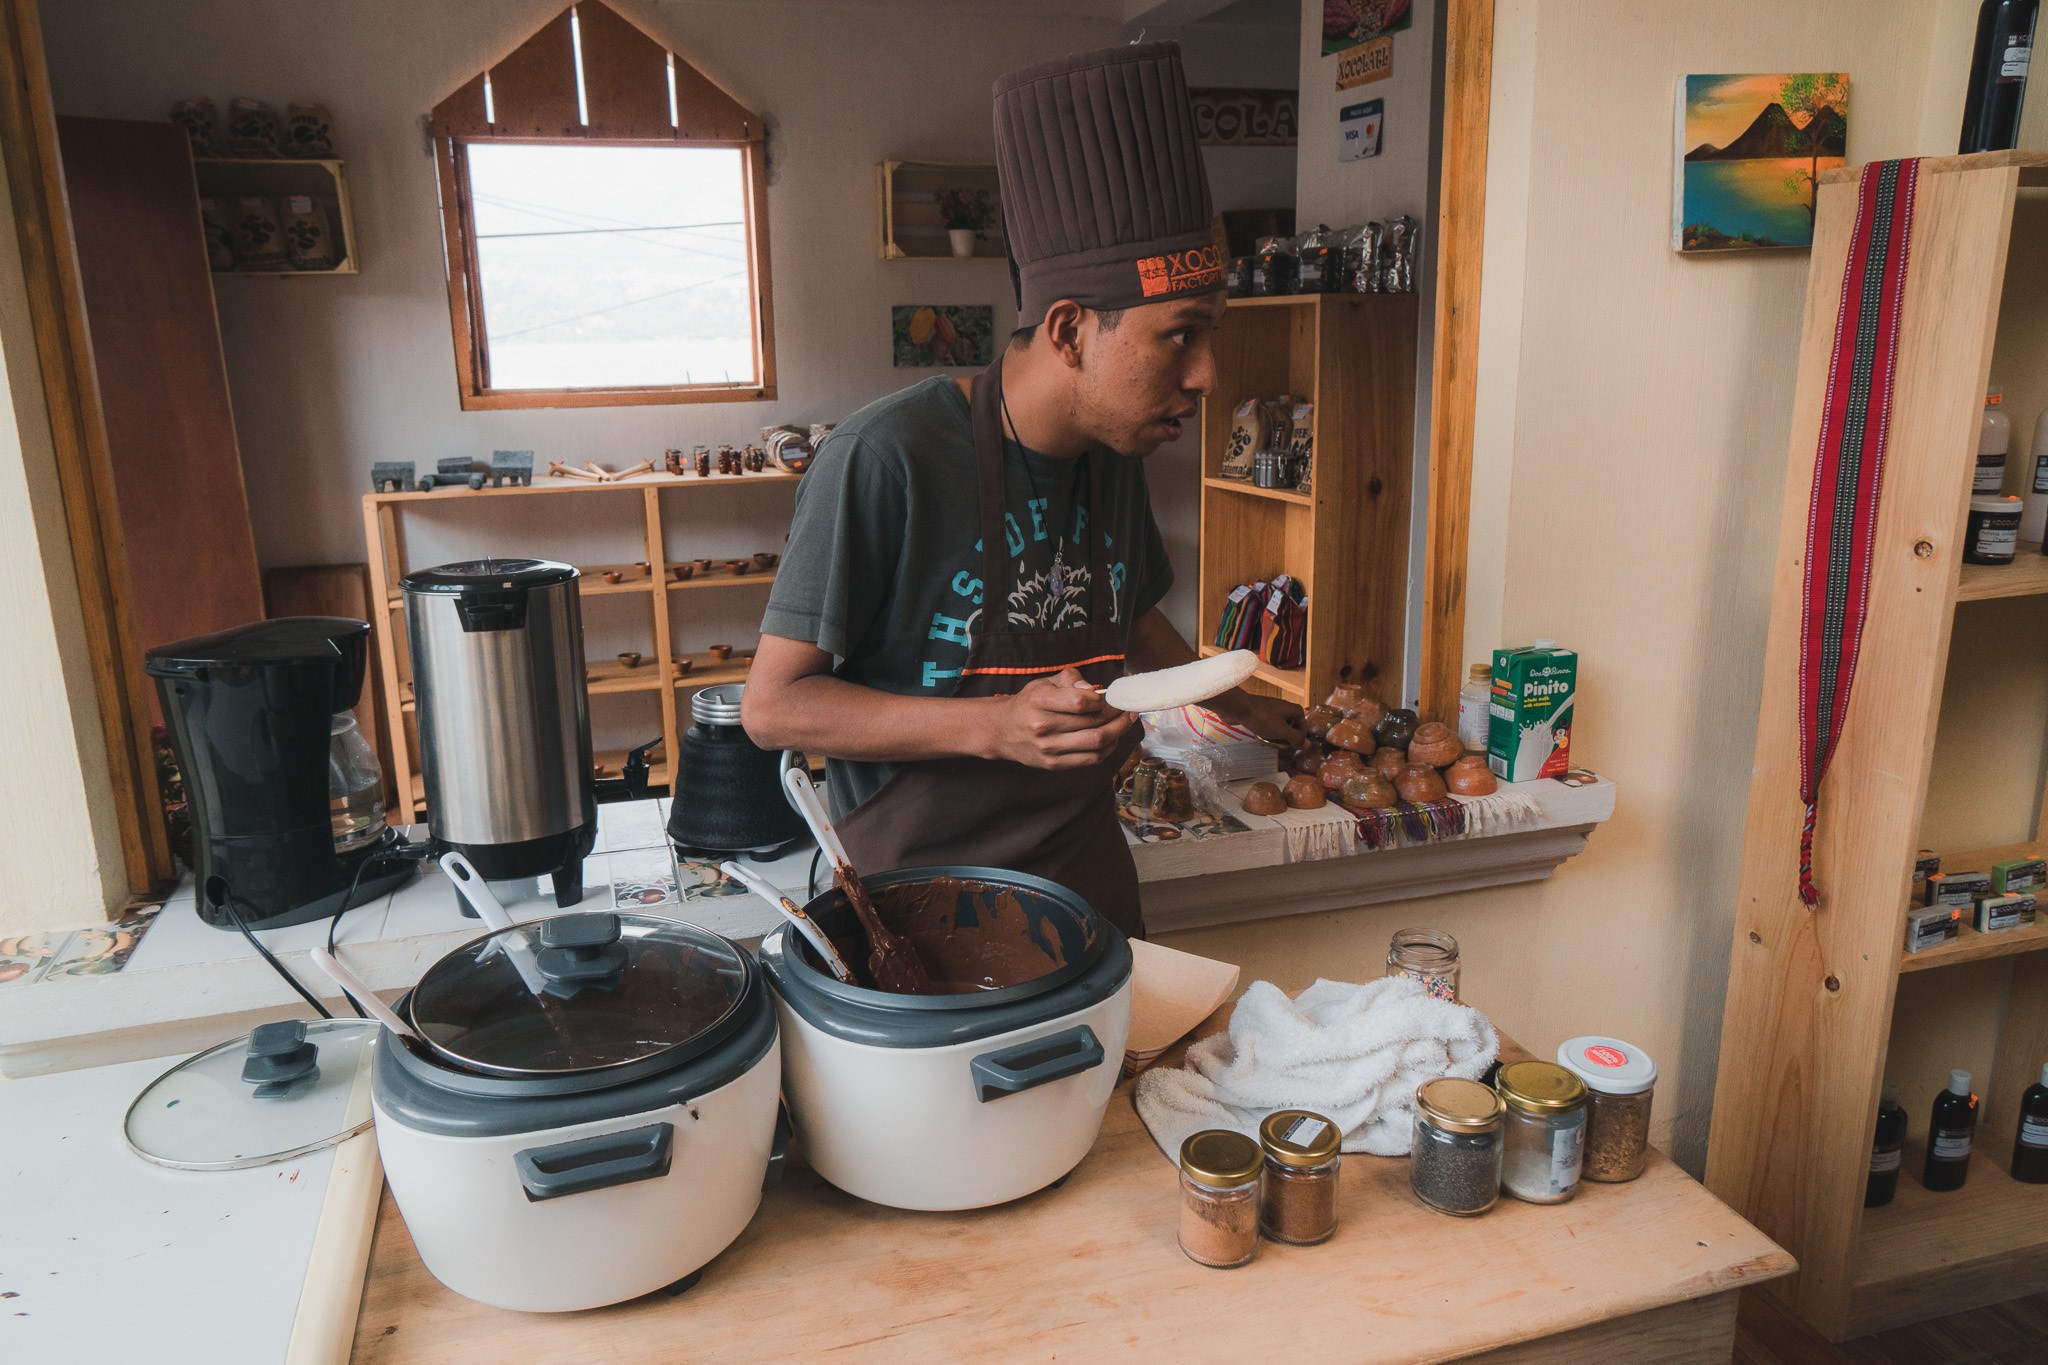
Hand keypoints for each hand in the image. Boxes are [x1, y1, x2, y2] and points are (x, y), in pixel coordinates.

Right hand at [987, 668, 1135, 769]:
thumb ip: (1069, 679)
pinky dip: (1108, 748)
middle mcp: (1042, 726)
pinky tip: (1112, 738)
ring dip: (1118, 731)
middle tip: (1127, 708)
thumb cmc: (1028, 704)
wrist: (1002, 731)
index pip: (1080, 701)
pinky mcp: (1054, 764)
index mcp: (1039, 701)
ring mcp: (1049, 748)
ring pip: (1096, 742)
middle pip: (1093, 723)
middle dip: (1117, 715)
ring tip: (1126, 722)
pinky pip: (1091, 759)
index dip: (1102, 699)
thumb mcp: (1043, 683)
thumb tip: (1093, 689)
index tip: (1110, 697)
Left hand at [1213, 689, 1303, 746]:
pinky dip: (1266, 732)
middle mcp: (1283, 707)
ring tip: (1270, 743)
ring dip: (1276, 736)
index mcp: (1292, 709)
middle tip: (1282, 746)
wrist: (1240, 708)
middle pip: (1291, 724)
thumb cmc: (1263, 719)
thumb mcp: (1282, 731)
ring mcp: (1271, 709)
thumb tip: (1306, 744)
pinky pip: (1267, 724)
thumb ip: (1295, 738)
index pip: (1304, 723)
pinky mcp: (1260, 712)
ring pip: (1278, 725)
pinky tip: (1261, 738)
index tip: (1296, 745)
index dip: (1301, 735)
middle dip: (1287, 736)